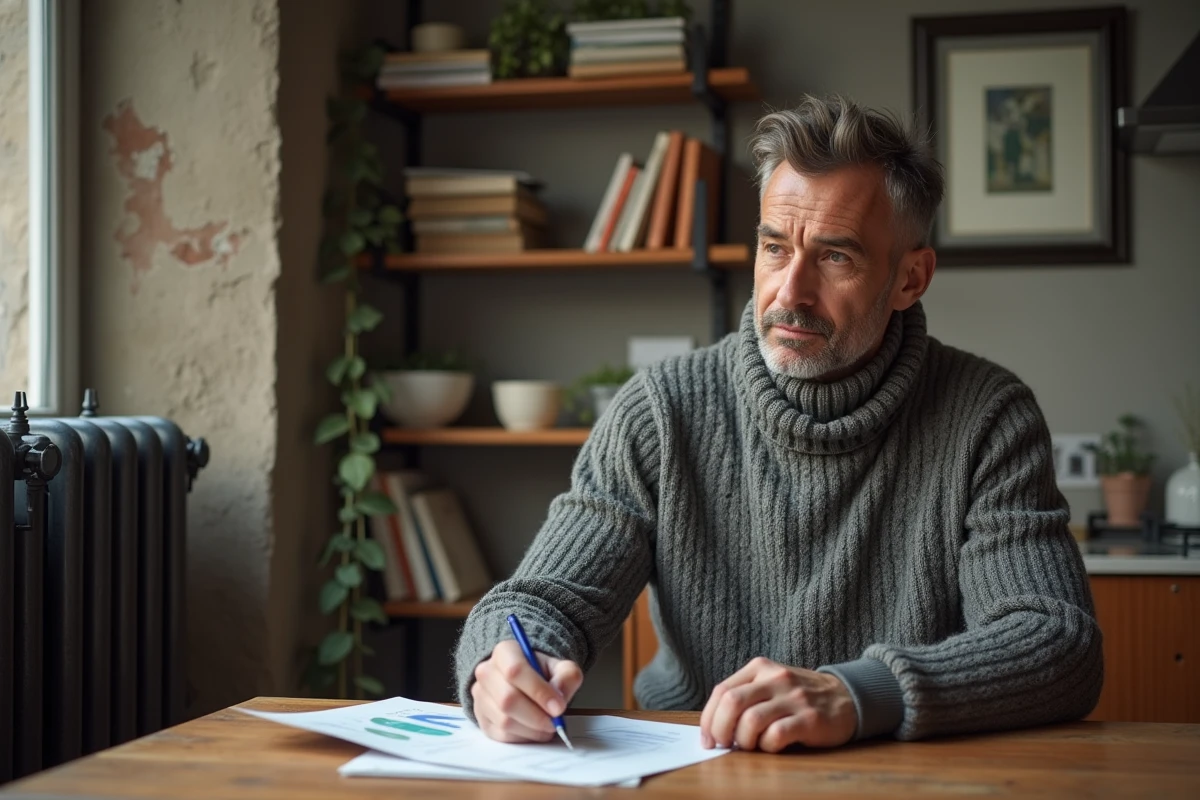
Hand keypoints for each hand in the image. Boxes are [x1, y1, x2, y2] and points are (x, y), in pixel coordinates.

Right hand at [471, 639, 583, 743]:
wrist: (526, 683)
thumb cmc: (543, 674)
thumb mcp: (561, 668)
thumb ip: (567, 677)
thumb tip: (558, 702)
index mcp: (505, 652)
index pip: (515, 671)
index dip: (538, 691)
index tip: (559, 707)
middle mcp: (486, 672)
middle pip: (507, 699)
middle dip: (536, 716)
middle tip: (555, 722)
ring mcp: (480, 697)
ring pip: (504, 721)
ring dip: (532, 729)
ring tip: (548, 726)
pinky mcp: (482, 719)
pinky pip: (502, 735)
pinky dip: (523, 737)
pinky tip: (534, 730)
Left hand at [699, 657, 856, 751]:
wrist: (846, 697)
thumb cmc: (799, 696)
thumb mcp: (770, 684)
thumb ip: (745, 696)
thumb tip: (714, 725)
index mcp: (760, 667)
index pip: (722, 691)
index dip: (708, 718)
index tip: (708, 738)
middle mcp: (775, 678)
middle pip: (732, 703)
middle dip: (720, 729)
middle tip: (723, 744)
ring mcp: (793, 697)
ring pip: (751, 720)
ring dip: (744, 740)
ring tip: (750, 745)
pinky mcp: (809, 718)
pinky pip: (776, 735)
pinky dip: (767, 746)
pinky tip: (771, 746)